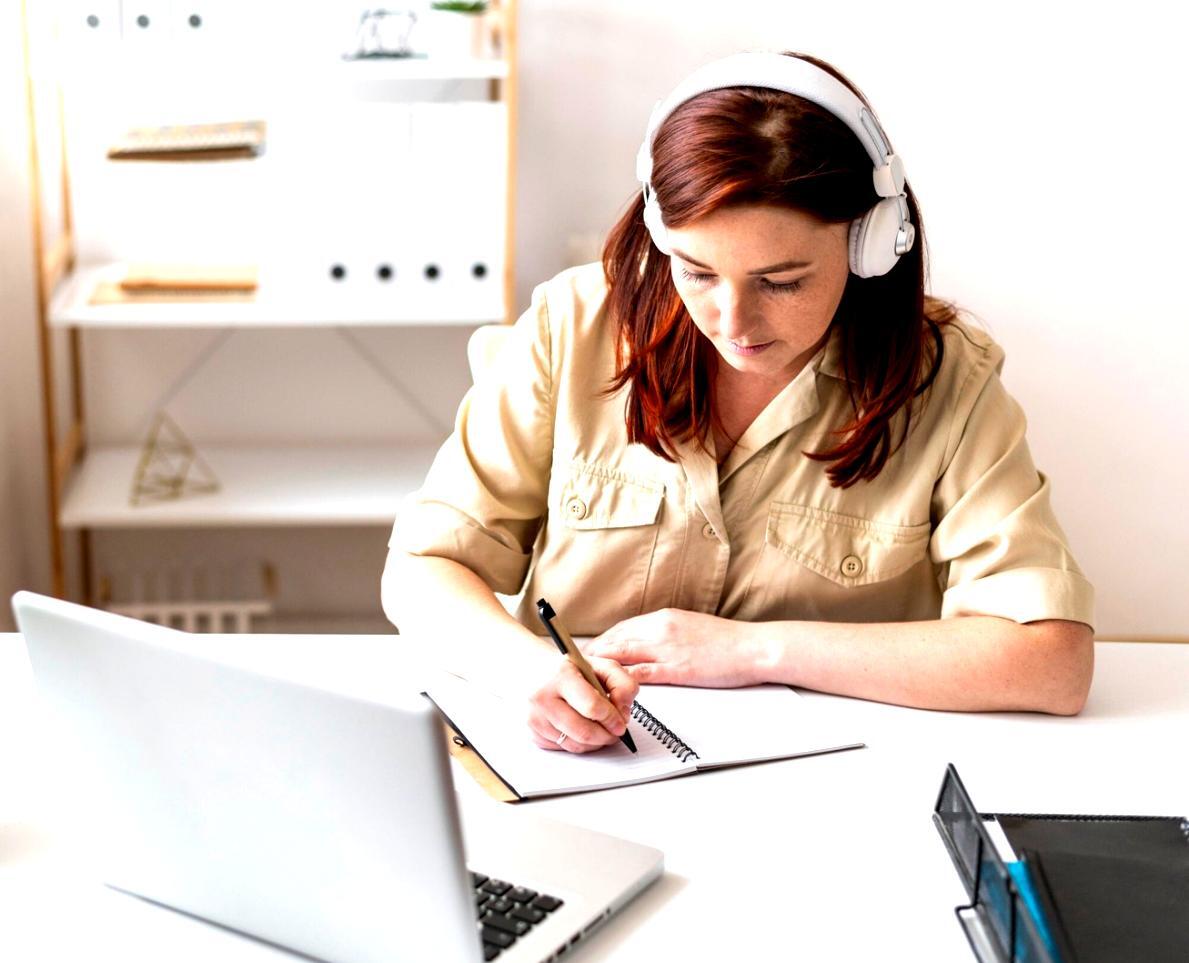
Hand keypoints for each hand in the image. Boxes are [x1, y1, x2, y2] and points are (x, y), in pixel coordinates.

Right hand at [526, 656, 638, 753]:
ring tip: (601, 729)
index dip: (612, 719)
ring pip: (576, 745)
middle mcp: (543, 697)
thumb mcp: (602, 666)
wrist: (538, 670)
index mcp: (562, 676)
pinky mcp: (534, 732)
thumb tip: (623, 713)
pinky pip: (564, 749)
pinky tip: (582, 728)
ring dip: (595, 743)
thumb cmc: (573, 670)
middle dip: (607, 736)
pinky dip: (579, 744)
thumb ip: (622, 684)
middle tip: (615, 732)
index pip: (592, 707)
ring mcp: (536, 717)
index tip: (621, 723)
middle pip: (584, 732)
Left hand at [584, 608, 761, 686]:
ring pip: (621, 653)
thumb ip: (667, 633)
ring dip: (599, 665)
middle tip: (574, 664)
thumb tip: (649, 641)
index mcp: (663, 618)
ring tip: (582, 677)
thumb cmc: (727, 641)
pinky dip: (620, 680)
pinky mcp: (676, 669)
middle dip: (593, 651)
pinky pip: (640, 673)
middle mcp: (660, 629)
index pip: (622, 627)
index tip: (588, 649)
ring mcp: (666, 648)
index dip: (603, 639)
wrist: (752, 647)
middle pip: (615, 638)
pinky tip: (608, 688)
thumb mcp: (690, 627)